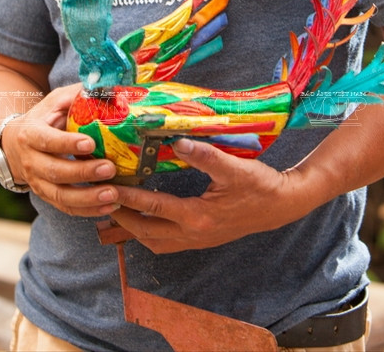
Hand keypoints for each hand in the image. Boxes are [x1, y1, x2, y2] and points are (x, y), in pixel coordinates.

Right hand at [0, 83, 120, 217]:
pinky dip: (87, 210)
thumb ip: (76, 95)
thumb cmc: (44, 118)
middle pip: (55, 172)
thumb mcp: (55, 101)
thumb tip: (108, 88)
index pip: (47, 141)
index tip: (91, 143)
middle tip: (110, 168)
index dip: (67, 143)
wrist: (15, 144)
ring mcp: (37, 182)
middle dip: (83, 173)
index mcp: (31, 134)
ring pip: (60, 196)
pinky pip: (66, 208)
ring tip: (113, 195)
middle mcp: (31, 161)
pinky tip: (109, 207)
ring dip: (88, 198)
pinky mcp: (46, 196)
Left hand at [112, 138, 306, 252]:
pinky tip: (145, 220)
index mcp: (198, 216)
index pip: (152, 207)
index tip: (107, 186)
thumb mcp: (234, 167)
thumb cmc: (260, 184)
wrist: (282, 205)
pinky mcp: (203, 238)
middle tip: (101, 200)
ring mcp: (198, 240)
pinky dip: (150, 234)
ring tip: (116, 212)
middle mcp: (194, 234)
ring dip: (134, 230)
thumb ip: (204, 154)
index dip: (127, 197)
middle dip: (121, 219)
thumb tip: (176, 140)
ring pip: (155, 242)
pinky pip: (168, 243)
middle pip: (146, 233)